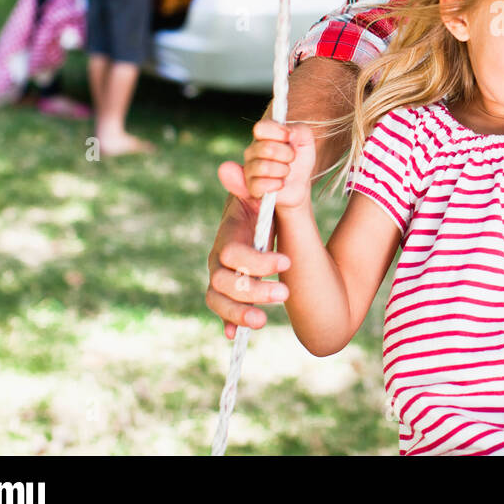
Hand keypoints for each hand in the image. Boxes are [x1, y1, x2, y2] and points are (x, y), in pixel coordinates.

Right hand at [208, 164, 290, 339]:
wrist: (257, 214)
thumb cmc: (260, 205)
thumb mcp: (257, 194)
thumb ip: (247, 186)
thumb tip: (226, 166)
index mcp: (228, 235)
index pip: (233, 255)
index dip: (256, 261)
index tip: (285, 261)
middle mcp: (218, 259)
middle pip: (224, 282)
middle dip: (253, 291)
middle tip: (284, 292)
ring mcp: (220, 277)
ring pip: (219, 300)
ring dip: (239, 313)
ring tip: (263, 321)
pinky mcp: (227, 292)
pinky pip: (221, 311)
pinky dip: (227, 323)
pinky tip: (232, 337)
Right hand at [241, 119, 316, 210]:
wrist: (300, 183)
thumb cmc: (299, 159)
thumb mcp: (306, 140)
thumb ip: (300, 130)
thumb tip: (290, 133)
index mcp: (263, 135)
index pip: (261, 127)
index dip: (279, 132)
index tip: (291, 137)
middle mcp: (252, 150)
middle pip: (266, 148)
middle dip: (287, 154)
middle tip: (291, 158)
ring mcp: (249, 169)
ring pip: (263, 167)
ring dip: (283, 170)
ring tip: (286, 171)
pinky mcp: (251, 187)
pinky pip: (260, 185)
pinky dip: (277, 184)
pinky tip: (280, 183)